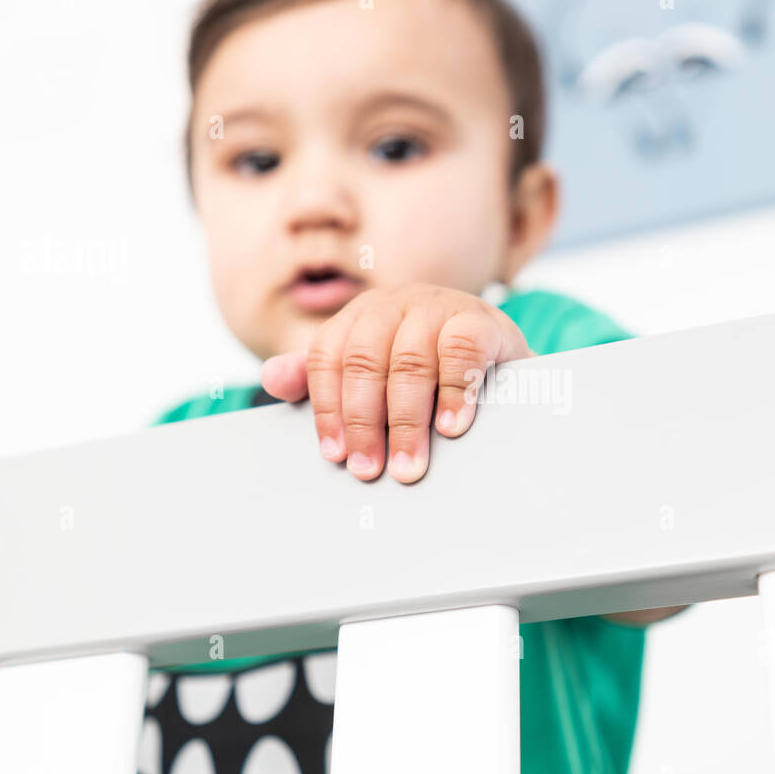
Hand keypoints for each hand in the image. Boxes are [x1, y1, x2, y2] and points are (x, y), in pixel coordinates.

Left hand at [261, 285, 533, 482]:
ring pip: (410, 361)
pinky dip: (455, 391)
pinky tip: (452, 427)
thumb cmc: (432, 373)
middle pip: (364, 360)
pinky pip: (462, 351)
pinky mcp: (481, 320)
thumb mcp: (378, 374)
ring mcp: (439, 306)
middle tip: (369, 470)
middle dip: (364, 422)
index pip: (328, 356)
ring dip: (407, 420)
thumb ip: (327, 379)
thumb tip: (272, 378)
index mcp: (362, 315)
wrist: (502, 361)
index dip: (327, 408)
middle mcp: (396, 303)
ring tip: (408, 465)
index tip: (335, 455)